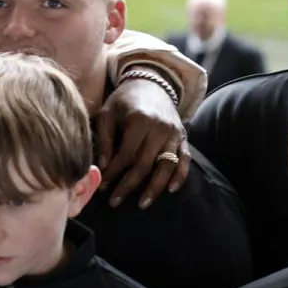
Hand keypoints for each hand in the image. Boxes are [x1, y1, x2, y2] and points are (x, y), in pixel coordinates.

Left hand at [95, 78, 190, 209]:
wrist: (152, 83)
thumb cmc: (124, 100)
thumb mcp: (107, 112)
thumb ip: (104, 138)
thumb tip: (103, 166)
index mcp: (140, 120)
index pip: (126, 154)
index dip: (114, 173)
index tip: (102, 186)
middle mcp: (160, 128)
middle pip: (145, 164)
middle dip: (129, 186)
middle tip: (115, 202)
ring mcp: (175, 133)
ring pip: (167, 165)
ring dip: (155, 187)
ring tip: (143, 204)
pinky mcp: (183, 137)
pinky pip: (185, 160)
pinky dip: (180, 175)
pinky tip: (170, 190)